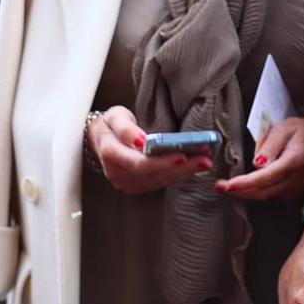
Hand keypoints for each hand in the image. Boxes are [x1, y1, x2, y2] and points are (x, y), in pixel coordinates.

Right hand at [87, 107, 212, 195]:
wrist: (100, 139)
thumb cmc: (110, 125)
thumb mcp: (115, 117)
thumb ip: (126, 128)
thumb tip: (140, 140)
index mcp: (111, 154)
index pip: (138, 163)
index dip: (161, 162)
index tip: (181, 156)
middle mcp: (118, 173)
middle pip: (153, 174)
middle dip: (180, 168)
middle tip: (203, 159)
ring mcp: (126, 183)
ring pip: (158, 181)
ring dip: (183, 172)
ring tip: (203, 161)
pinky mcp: (136, 185)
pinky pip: (159, 182)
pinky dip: (177, 175)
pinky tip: (192, 166)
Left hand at [216, 111, 303, 201]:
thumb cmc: (298, 131)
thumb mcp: (283, 128)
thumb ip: (270, 145)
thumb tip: (257, 163)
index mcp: (294, 160)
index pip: (267, 176)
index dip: (246, 183)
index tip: (228, 185)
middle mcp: (296, 178)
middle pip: (264, 191)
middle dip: (240, 191)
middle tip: (219, 186)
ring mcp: (296, 188)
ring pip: (266, 196)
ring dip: (246, 193)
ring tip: (227, 186)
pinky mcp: (293, 192)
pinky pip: (271, 195)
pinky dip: (256, 192)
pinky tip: (244, 187)